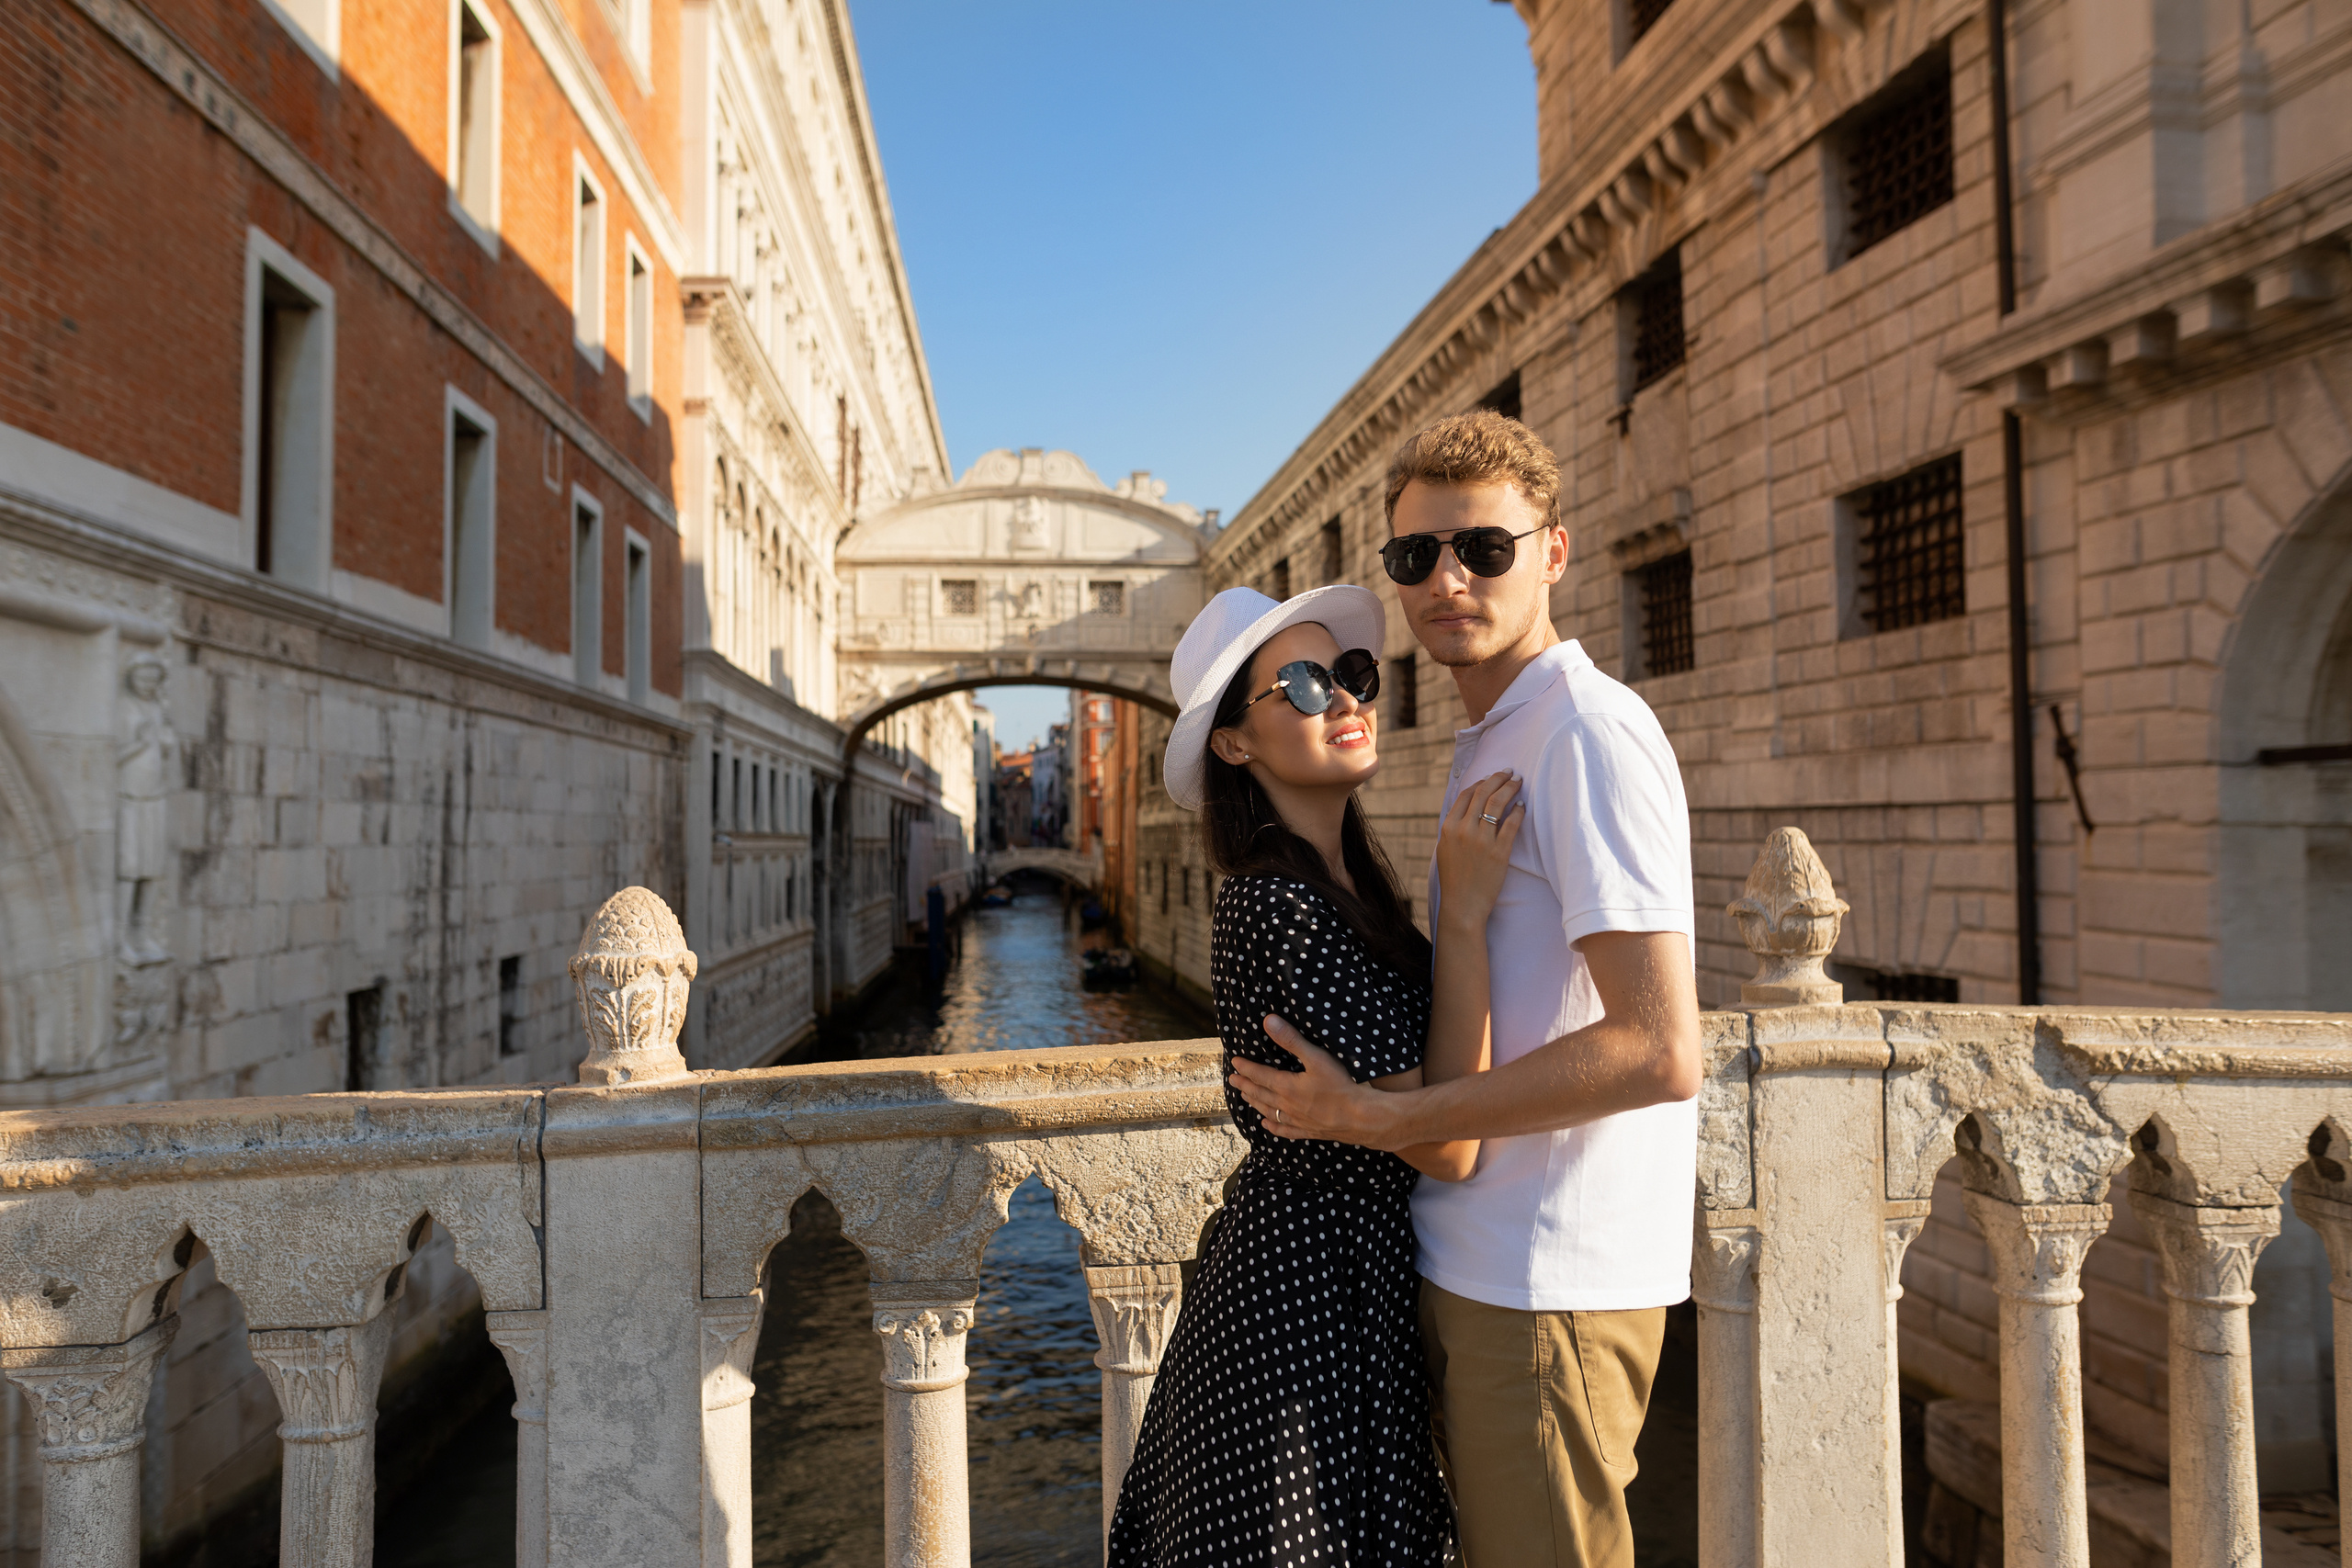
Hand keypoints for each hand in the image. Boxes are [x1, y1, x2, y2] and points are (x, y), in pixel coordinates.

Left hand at [1227, 1015, 1398, 1146]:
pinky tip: (1267, 1125)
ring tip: (1245, 1098)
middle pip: (1261, 1094)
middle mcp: (1287, 1105)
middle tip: (1233, 1081)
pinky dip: (1273, 1127)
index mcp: (1286, 1087)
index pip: (1260, 1075)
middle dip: (1246, 1085)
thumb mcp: (1316, 1057)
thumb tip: (1269, 1021)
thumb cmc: (1340, 1086)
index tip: (1235, 1063)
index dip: (1246, 1068)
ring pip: (1269, 1111)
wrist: (1360, 1117)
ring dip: (1255, 1103)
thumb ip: (1291, 1040)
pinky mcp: (1309, 1131)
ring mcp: (1297, 1120)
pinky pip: (1285, 1130)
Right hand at [1436, 771, 1523, 922]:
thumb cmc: (1454, 879)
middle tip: (1509, 772)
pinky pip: (1511, 824)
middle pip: (1483, 794)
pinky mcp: (1499, 852)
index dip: (1480, 782)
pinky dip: (1518, 811)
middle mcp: (1463, 830)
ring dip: (1510, 789)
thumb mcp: (1445, 849)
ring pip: (1497, 804)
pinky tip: (1522, 806)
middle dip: (1498, 778)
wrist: (1463, 905)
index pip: (1466, 795)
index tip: (1491, 777)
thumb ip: (1453, 828)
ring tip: (1518, 782)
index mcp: (1448, 828)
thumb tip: (1467, 809)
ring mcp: (1481, 841)